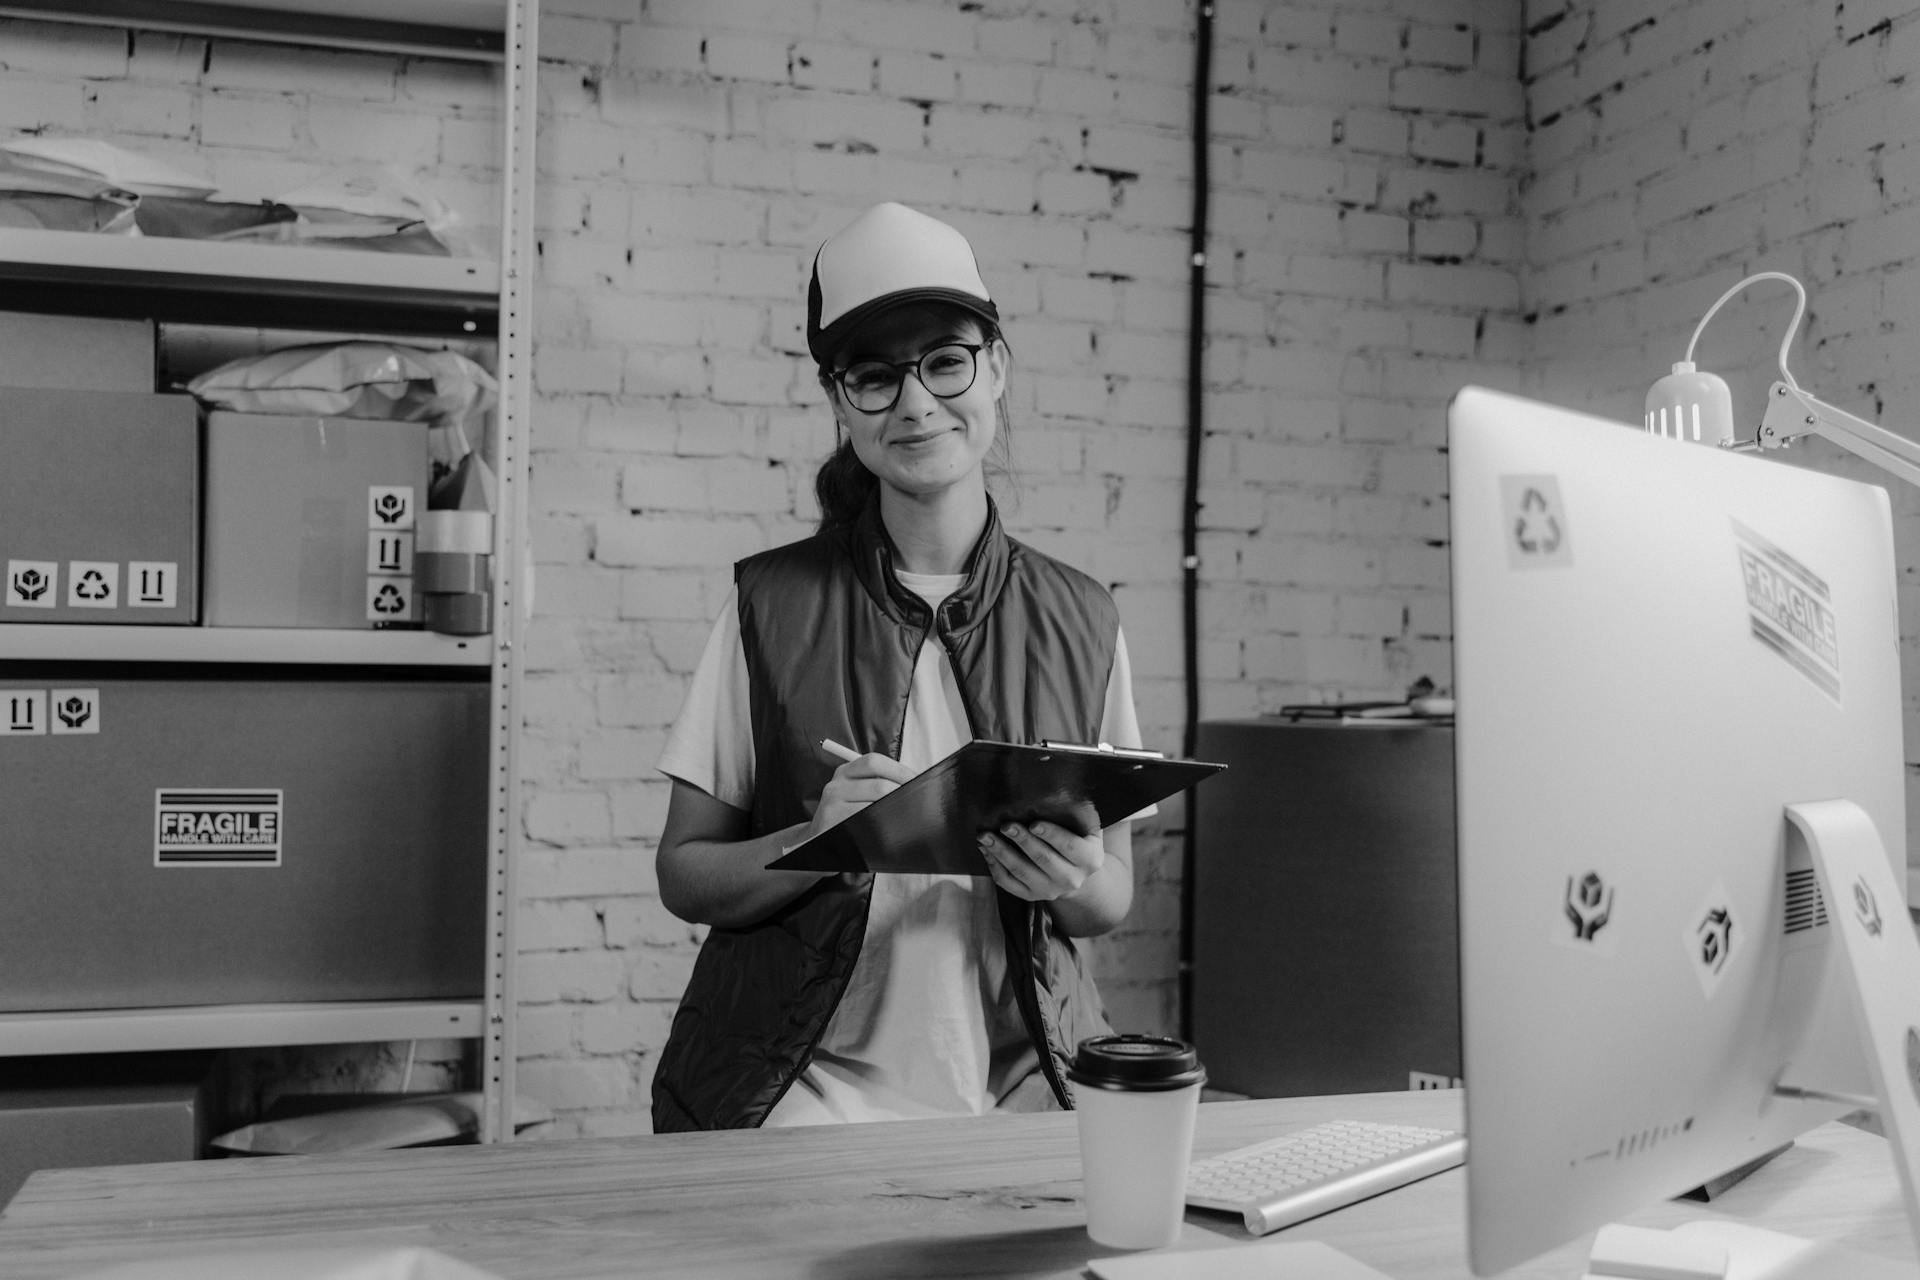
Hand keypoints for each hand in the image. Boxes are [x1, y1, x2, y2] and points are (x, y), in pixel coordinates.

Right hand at [806, 750, 915, 840]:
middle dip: (902, 794)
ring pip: (875, 805)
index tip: (916, 781)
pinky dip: (882, 826)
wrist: (818, 838)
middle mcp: (836, 785)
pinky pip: (866, 823)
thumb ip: (879, 782)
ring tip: (907, 817)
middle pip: (879, 785)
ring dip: (895, 811)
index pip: (874, 762)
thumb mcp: (857, 792)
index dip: (899, 770)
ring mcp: (832, 805)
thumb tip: (914, 780)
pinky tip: (889, 829)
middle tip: (917, 803)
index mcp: (845, 771)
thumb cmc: (848, 814)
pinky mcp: (832, 823)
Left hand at [977, 804, 1104, 901]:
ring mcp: (1050, 890)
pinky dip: (995, 866)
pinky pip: (1008, 883)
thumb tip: (1056, 786)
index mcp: (1090, 859)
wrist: (1075, 872)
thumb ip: (1078, 812)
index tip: (1033, 823)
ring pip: (1021, 871)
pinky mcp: (1031, 896)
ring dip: (1001, 852)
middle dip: (1022, 840)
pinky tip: (986, 850)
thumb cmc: (1078, 839)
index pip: (1070, 846)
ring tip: (985, 836)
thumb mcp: (1087, 827)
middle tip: (1005, 825)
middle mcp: (1072, 879)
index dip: (1051, 834)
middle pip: (1043, 859)